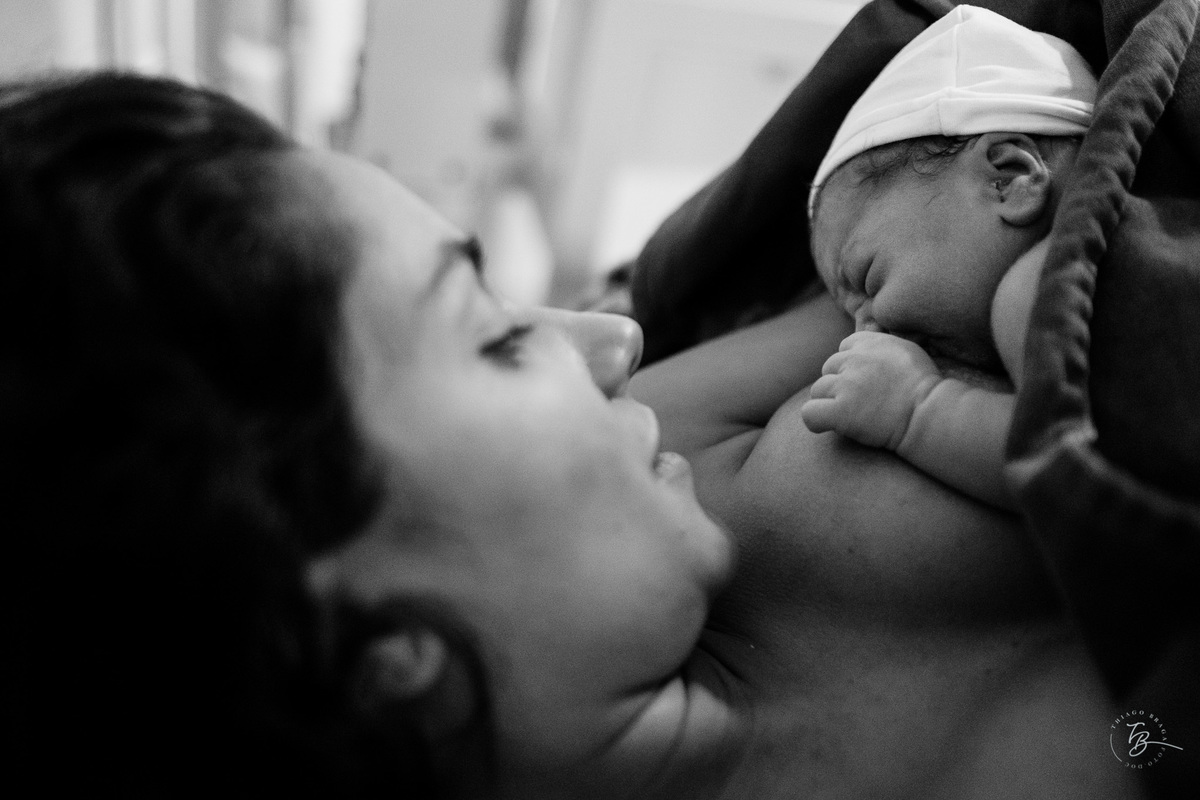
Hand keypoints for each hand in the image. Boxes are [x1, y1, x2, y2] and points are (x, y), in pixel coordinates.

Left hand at [801, 331, 939, 450]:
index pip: (843, 348)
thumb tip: (864, 339)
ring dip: (830, 403)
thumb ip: (882, 346)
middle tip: (861, 403)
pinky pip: (809, 413)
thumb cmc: (926, 389)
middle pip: (828, 368)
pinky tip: (830, 425)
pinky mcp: (841, 410)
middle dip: (839, 384)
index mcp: (870, 342)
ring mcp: (846, 385)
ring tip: (853, 416)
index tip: (865, 383)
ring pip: (818, 390)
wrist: (931, 415)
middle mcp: (855, 359)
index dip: (850, 367)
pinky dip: (816, 420)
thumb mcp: (907, 351)